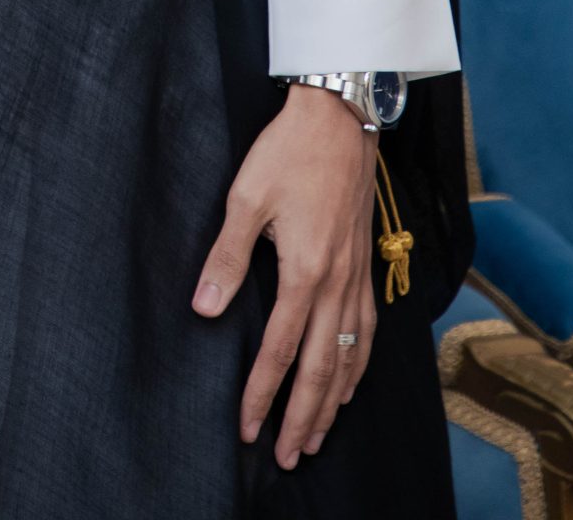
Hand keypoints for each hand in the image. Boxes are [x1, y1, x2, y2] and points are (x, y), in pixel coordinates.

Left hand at [193, 85, 378, 467]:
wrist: (340, 115)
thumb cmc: (288, 151)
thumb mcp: (245, 198)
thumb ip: (226, 258)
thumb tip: (204, 310)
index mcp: (304, 270)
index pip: (279, 350)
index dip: (263, 394)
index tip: (250, 429)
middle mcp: (336, 283)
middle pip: (321, 368)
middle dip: (304, 418)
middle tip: (290, 457)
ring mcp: (357, 275)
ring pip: (350, 355)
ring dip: (333, 400)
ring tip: (319, 434)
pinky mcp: (366, 263)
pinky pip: (369, 329)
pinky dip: (360, 364)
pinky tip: (351, 379)